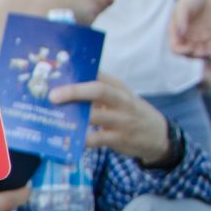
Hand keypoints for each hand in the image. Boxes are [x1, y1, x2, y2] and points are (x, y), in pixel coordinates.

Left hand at [50, 73, 171, 164]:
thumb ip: (98, 91)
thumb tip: (66, 85)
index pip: (99, 74)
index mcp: (119, 87)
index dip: (80, 71)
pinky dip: (81, 139)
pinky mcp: (119, 139)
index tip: (58, 70)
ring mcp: (121, 120)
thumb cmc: (130, 112)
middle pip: (98, 90)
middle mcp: (121, 100)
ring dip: (73, 117)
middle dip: (74, 91)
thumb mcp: (120, 97)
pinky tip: (67, 139)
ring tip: (54, 118)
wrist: (158, 136)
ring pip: (95, 116)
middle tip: (52, 96)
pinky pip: (96, 139)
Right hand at [168, 0, 210, 58]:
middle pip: (187, 52)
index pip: (175, 47)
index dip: (181, 50)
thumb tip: (181, 31)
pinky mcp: (209, 34)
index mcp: (176, 31)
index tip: (190, 47)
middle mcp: (185, 36)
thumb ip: (181, 18)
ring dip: (204, 53)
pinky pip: (210, 45)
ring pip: (199, 51)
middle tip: (202, 48)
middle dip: (194, 53)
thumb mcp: (183, 6)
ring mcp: (197, 36)